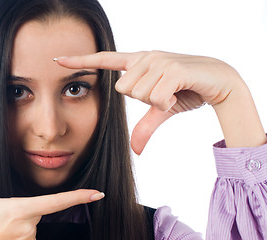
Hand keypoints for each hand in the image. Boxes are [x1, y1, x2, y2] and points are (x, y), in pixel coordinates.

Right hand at [0, 138, 103, 239]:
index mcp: (19, 211)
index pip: (56, 201)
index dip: (79, 197)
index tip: (98, 194)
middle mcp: (28, 228)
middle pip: (38, 211)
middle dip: (23, 210)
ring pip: (34, 225)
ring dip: (20, 223)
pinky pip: (29, 236)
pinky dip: (20, 233)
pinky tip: (2, 236)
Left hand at [56, 51, 265, 150]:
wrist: (220, 81)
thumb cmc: (187, 91)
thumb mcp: (161, 110)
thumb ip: (145, 127)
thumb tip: (135, 151)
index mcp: (138, 62)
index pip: (104, 60)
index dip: (80, 60)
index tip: (57, 59)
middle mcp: (145, 57)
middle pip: (122, 89)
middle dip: (142, 98)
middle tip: (163, 93)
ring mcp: (158, 60)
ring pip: (137, 93)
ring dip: (156, 100)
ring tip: (174, 90)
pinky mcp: (171, 68)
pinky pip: (155, 97)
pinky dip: (167, 102)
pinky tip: (181, 91)